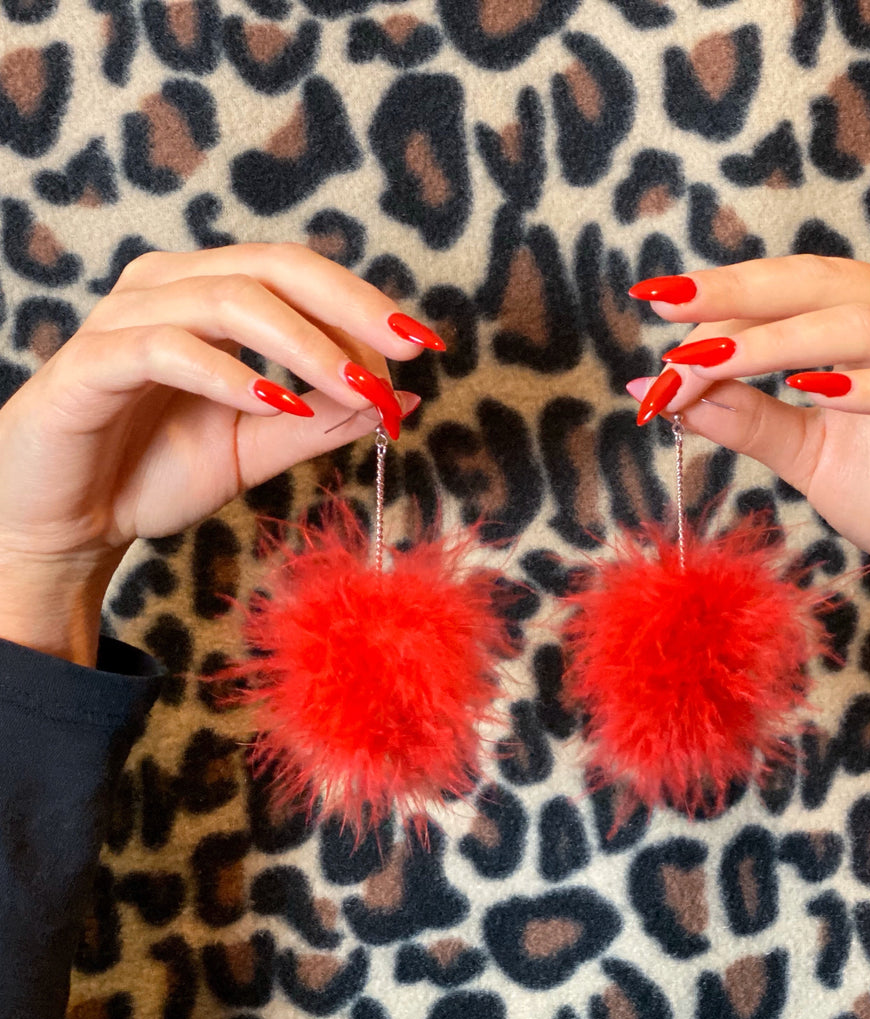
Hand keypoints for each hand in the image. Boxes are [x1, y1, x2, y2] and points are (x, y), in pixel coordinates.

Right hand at [0, 243, 441, 663]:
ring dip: (303, 344)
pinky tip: (276, 400)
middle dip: (351, 306)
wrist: (66, 522)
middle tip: (407, 347)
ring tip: (356, 388)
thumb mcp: (257, 448)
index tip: (425, 348)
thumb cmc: (154, 473)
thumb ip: (322, 420)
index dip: (366, 306)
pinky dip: (229, 372)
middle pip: (274, 267)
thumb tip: (401, 396)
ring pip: (226, 298)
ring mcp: (125, 320)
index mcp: (210, 297)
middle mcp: (169, 289)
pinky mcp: (90, 363)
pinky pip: (166, 348)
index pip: (301, 278)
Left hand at [628, 255, 869, 705]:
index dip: (716, 315)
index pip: (785, 295)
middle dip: (736, 297)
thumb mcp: (805, 452)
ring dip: (783, 342)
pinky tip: (820, 391)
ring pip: (866, 326)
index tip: (654, 343)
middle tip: (668, 306)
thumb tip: (657, 385)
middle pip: (820, 285)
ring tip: (714, 361)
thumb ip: (742, 417)